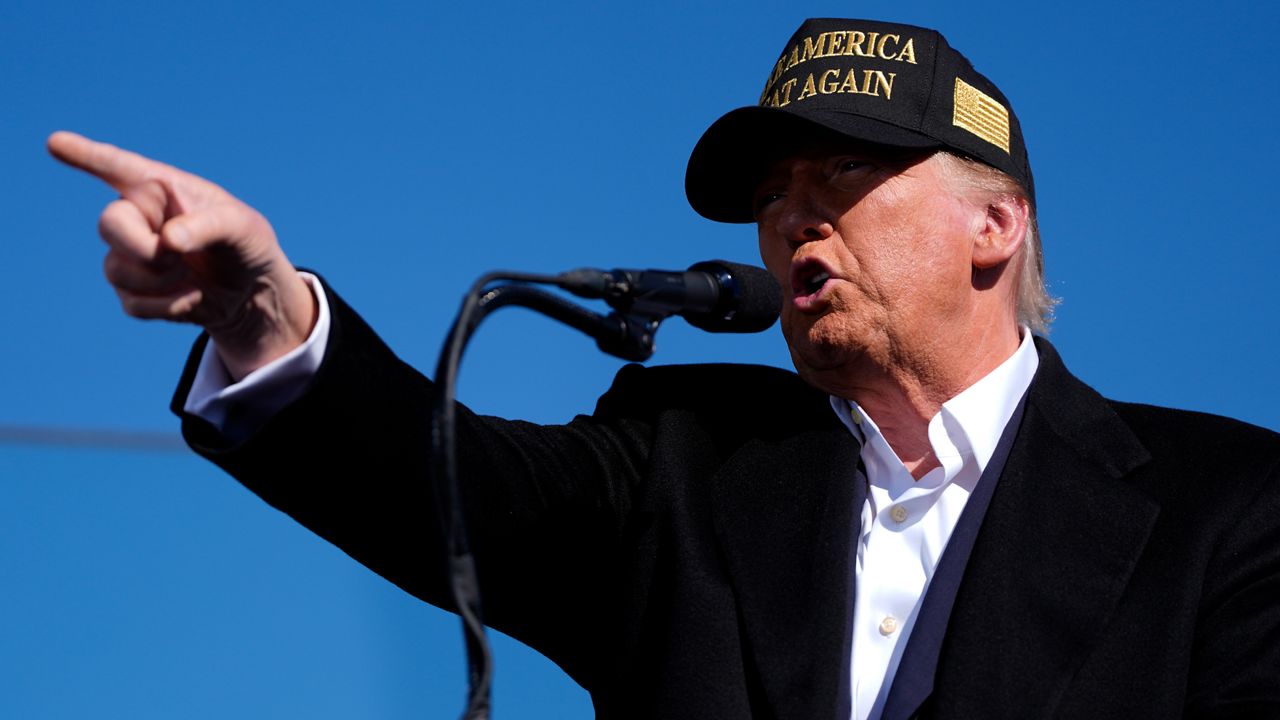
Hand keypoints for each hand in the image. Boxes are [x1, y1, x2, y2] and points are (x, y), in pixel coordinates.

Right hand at [48, 131, 315, 380]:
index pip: (117, 166)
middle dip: (144, 249)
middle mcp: (139, 215)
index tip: (55, 142)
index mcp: (162, 188)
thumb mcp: (243, 229)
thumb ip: (209, 226)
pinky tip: (191, 297)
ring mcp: (129, 253)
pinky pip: (133, 304)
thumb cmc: (247, 246)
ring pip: (117, 271)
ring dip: (163, 282)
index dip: (85, 155)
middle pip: (109, 225)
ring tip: (194, 275)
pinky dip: (168, 307)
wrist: (251, 294)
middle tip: (180, 258)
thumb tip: (168, 241)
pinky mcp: (131, 290)